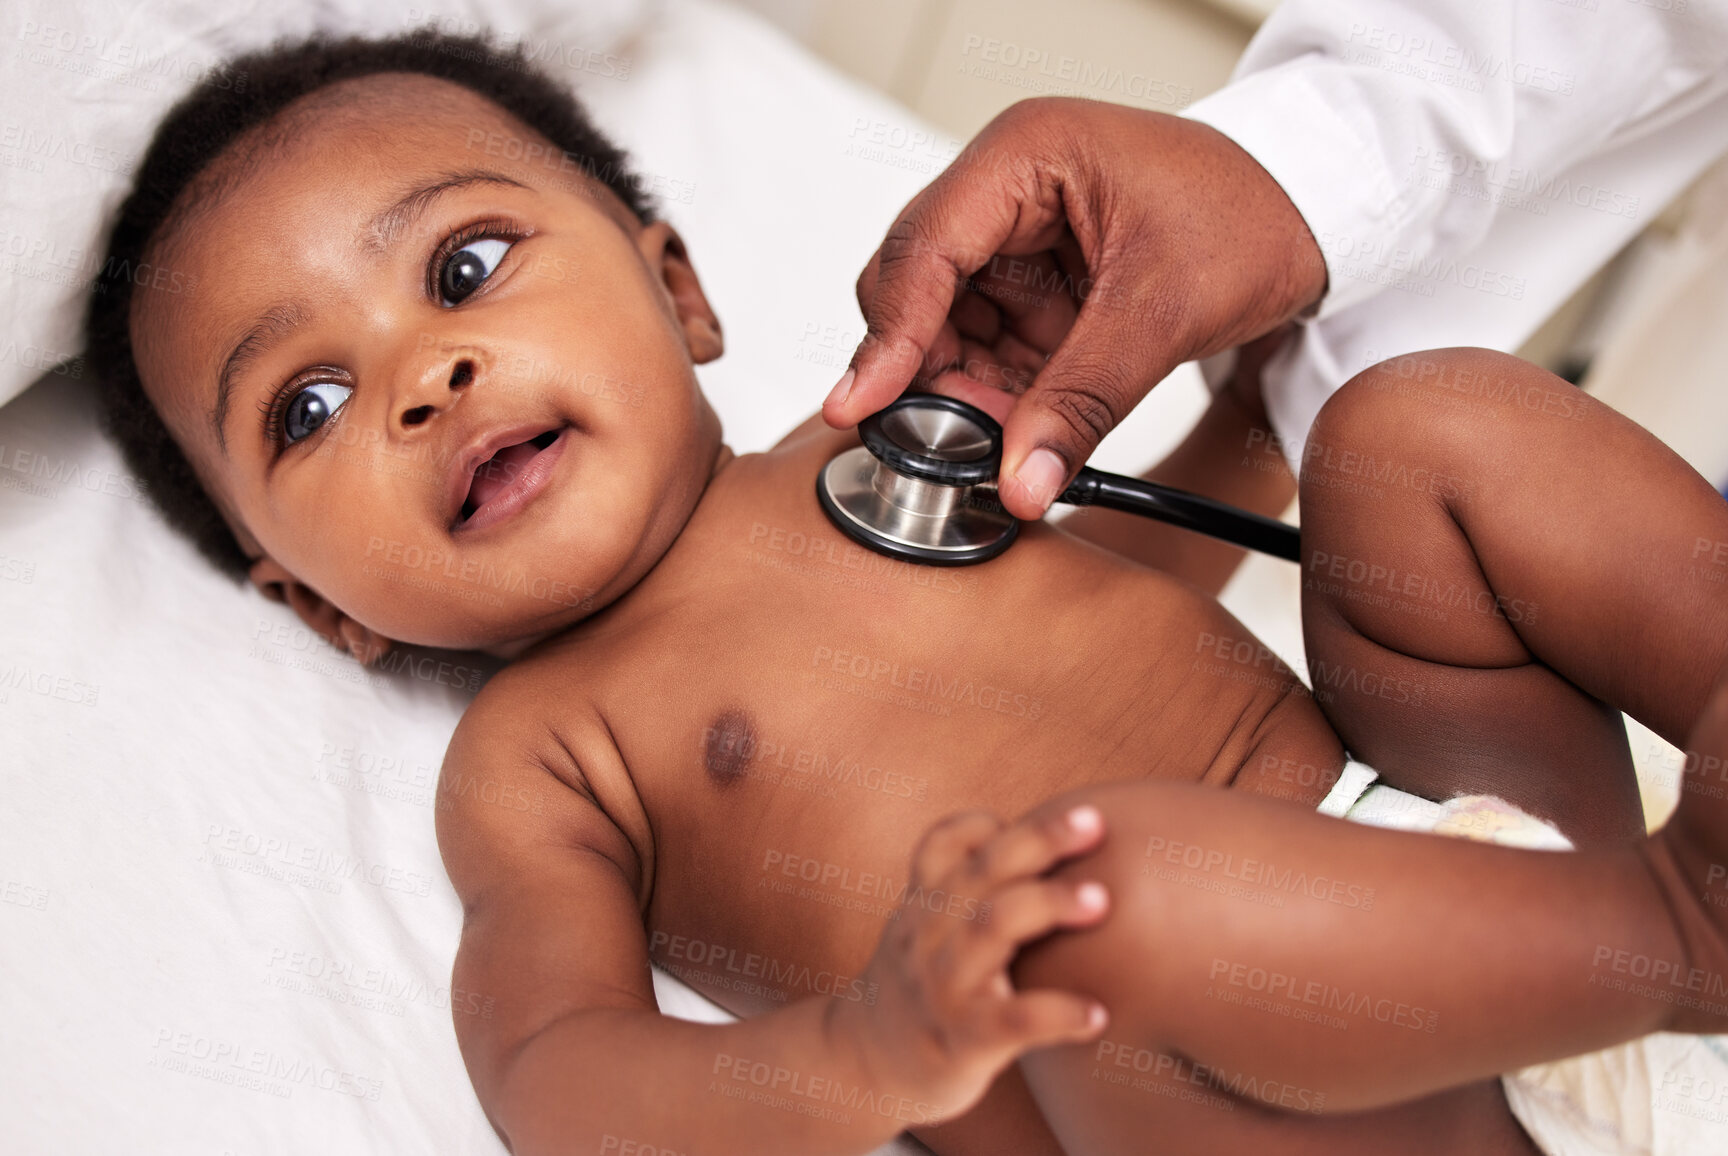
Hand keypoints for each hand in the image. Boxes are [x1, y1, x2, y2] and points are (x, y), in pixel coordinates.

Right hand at [824, 97, 1325, 518]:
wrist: (1313, 212)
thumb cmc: (1251, 213)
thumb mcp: (1166, 308)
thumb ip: (1085, 398)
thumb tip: (1019, 479)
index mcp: (1023, 157)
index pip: (924, 247)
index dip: (887, 334)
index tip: (860, 405)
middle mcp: (1003, 193)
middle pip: (914, 290)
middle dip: (925, 372)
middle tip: (948, 445)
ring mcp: (1014, 243)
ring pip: (942, 330)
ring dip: (961, 394)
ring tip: (999, 444)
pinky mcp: (1034, 289)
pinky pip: (986, 351)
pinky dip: (994, 398)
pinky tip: (1018, 432)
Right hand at [828, 803, 1111, 1124]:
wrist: (865, 1068)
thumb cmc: (920, 987)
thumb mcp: (926, 928)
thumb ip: (967, 887)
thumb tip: (1040, 837)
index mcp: (923, 903)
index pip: (944, 843)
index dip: (992, 822)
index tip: (1059, 814)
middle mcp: (927, 934)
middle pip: (980, 871)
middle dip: (1039, 840)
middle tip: (1096, 824)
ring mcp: (941, 986)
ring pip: (989, 928)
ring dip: (1046, 904)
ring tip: (1102, 902)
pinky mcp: (961, 1040)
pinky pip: (1010, 1020)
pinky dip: (1056, 1012)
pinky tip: (1096, 1014)